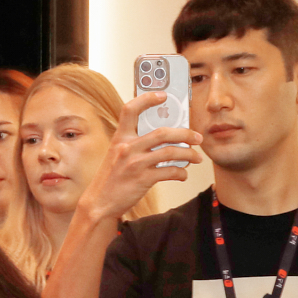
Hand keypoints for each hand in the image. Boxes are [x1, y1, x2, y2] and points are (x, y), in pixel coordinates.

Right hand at [76, 92, 203, 223]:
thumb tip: (162, 137)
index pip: (130, 109)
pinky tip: (183, 174)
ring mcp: (135, 163)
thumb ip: (134, 144)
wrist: (99, 202)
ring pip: (170, 152)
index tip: (163, 96)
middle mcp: (127, 147)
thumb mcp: (117, 154)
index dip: (147, 99)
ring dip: (189, 154)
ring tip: (197, 158)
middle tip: (197, 137)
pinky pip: (169, 172)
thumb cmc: (111, 178)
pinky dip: (181, 173)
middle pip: (163, 133)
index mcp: (120, 138)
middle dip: (185, 134)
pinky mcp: (143, 179)